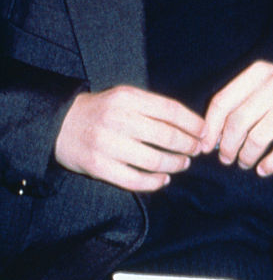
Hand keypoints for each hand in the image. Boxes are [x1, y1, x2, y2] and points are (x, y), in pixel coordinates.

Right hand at [54, 86, 204, 191]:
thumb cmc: (102, 111)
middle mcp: (118, 120)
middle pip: (166, 135)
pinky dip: (154, 182)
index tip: (205, 131)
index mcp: (128, 99)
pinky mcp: (98, 167)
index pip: (171, 110)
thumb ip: (154, 107)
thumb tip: (192, 124)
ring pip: (153, 159)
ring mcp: (107, 145)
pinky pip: (133, 179)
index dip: (193, 123)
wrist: (59, 125)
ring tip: (183, 164)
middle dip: (188, 145)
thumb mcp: (125, 98)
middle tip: (197, 150)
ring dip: (174, 164)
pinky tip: (164, 180)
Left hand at [201, 60, 272, 176]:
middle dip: (226, 146)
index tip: (206, 145)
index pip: (222, 101)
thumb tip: (212, 133)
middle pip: (237, 122)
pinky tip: (264, 169)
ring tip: (245, 162)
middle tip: (226, 158)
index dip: (210, 127)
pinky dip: (270, 164)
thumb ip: (242, 98)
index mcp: (260, 73)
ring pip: (258, 137)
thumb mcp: (269, 80)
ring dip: (246, 156)